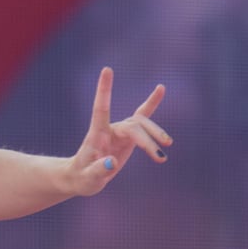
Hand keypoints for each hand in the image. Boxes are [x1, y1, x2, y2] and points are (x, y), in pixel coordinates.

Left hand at [69, 67, 168, 195]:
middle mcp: (110, 128)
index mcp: (97, 134)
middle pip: (133, 126)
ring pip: (142, 124)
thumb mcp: (88, 179)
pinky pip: (142, 118)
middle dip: (147, 140)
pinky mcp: (128, 136)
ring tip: (164, 152)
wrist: (82, 177)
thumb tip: (112, 162)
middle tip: (159, 156)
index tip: (107, 69)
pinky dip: (151, 104)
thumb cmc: (82, 178)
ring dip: (155, 135)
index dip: (104, 90)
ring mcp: (120, 130)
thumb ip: (98, 171)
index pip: (101, 108)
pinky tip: (161, 88)